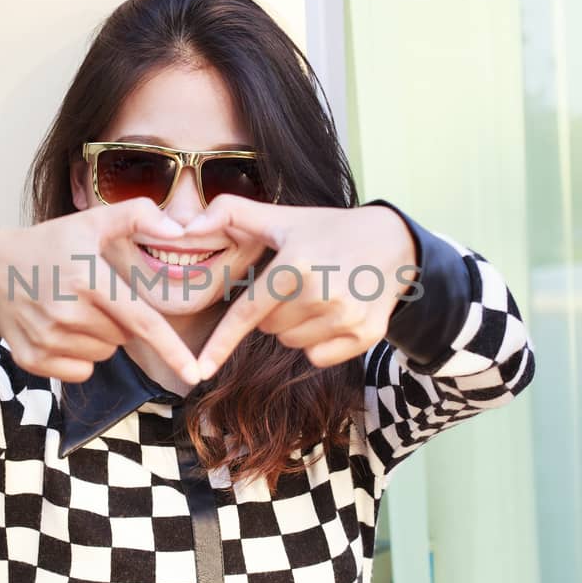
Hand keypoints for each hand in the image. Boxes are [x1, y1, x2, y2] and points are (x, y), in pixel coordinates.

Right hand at [0, 199, 203, 385]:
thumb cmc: (50, 245)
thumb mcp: (91, 221)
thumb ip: (138, 216)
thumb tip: (179, 231)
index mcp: (87, 278)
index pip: (141, 321)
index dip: (171, 349)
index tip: (194, 373)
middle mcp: (66, 312)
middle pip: (124, 337)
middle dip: (119, 320)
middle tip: (92, 296)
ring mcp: (47, 339)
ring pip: (104, 355)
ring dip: (99, 338)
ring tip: (73, 309)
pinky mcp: (33, 360)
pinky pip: (81, 372)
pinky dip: (79, 357)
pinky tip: (60, 330)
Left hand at [186, 199, 418, 375]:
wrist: (393, 243)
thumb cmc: (327, 230)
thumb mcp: (282, 216)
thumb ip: (231, 213)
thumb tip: (187, 228)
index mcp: (296, 264)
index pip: (247, 313)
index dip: (221, 343)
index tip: (200, 369)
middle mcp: (322, 292)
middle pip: (268, 329)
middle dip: (273, 311)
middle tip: (297, 284)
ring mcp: (346, 316)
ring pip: (292, 344)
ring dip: (295, 326)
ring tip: (318, 295)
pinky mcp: (365, 335)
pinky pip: (318, 357)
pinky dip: (319, 342)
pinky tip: (334, 313)